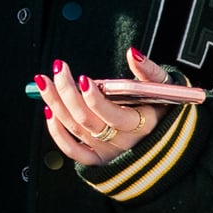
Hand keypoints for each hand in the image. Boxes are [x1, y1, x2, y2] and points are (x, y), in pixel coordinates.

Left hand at [37, 48, 169, 166]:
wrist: (168, 142)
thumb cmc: (165, 109)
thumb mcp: (166, 88)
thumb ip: (150, 71)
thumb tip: (132, 53)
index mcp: (144, 125)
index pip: (114, 116)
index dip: (95, 100)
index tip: (83, 79)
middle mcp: (124, 142)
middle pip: (88, 120)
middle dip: (68, 93)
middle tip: (59, 68)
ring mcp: (108, 153)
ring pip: (75, 129)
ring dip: (55, 104)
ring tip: (44, 81)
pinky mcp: (98, 159)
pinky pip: (72, 151)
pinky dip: (57, 133)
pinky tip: (48, 111)